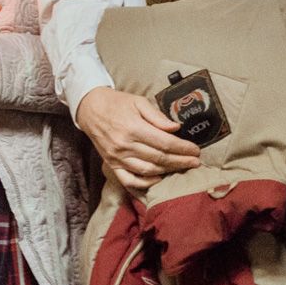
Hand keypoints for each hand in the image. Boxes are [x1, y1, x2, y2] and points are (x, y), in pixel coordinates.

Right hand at [76, 86, 199, 187]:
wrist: (90, 109)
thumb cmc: (117, 103)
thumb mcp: (138, 102)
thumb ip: (157, 116)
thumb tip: (175, 128)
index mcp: (133, 128)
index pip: (165, 143)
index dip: (183, 148)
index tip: (196, 150)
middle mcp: (125, 145)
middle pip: (159, 158)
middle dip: (181, 161)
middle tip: (195, 162)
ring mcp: (117, 157)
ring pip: (148, 170)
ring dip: (168, 171)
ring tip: (182, 168)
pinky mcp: (111, 164)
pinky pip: (129, 179)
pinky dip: (145, 183)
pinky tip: (158, 178)